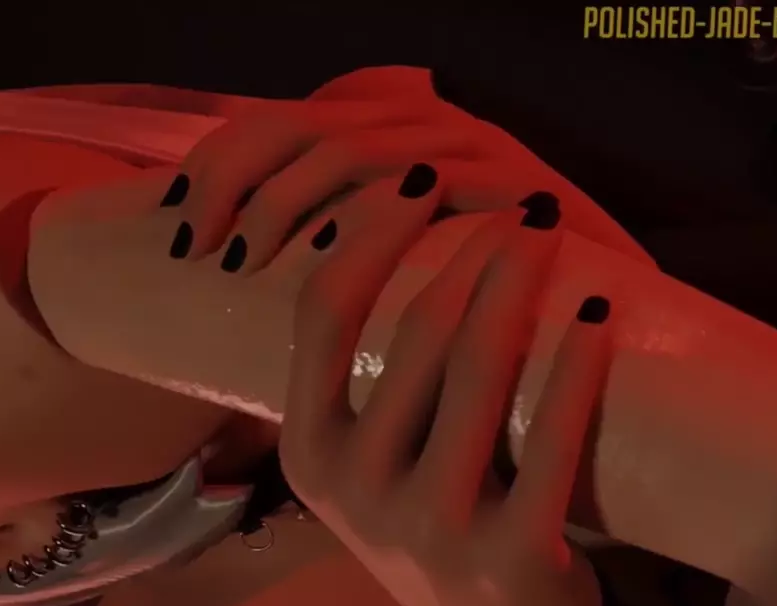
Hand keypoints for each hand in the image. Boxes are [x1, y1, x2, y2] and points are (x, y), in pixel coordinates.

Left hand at [164, 66, 650, 269]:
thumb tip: (238, 270)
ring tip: (246, 263)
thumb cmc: (477, 308)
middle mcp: (418, 122)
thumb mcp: (387, 274)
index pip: (270, 125)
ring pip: (345, 148)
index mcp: (379, 132)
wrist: (604, 314)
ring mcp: (464, 145)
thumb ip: (329, 249)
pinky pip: (422, 181)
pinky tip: (329, 252)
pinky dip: (367, 213)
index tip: (172, 229)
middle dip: (230, 184)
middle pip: (295, 125)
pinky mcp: (508, 178)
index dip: (211, 168)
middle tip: (199, 252)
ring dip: (282, 202)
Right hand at [276, 184, 609, 605]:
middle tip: (517, 205)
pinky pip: (549, 435)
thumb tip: (376, 231)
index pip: (324, 314)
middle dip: (472, 247)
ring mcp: (428, 526)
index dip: (371, 232)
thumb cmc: (433, 526)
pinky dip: (576, 362)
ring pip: (479, 368)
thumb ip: (359, 381)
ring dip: (521, 281)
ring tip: (548, 230)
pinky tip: (596, 311)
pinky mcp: (510, 555)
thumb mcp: (367, 464)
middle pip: (415, 329)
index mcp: (308, 454)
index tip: (418, 179)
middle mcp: (355, 489)